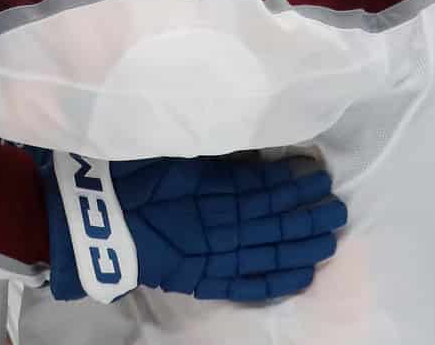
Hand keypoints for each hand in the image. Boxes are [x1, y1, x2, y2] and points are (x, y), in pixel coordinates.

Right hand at [35, 150, 345, 303]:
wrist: (96, 221)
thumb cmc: (128, 177)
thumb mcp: (173, 155)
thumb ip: (211, 159)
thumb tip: (249, 151)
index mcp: (212, 188)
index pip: (263, 185)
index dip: (291, 180)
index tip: (317, 172)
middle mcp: (221, 222)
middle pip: (275, 218)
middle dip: (309, 212)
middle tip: (338, 206)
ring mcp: (216, 253)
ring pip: (270, 248)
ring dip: (303, 242)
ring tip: (332, 236)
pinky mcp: (206, 277)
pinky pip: (248, 282)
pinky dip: (277, 280)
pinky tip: (304, 276)